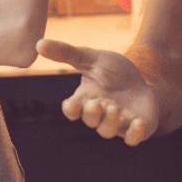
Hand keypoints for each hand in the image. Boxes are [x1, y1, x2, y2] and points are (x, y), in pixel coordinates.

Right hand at [36, 39, 158, 144]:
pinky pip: (133, 138)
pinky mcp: (137, 128)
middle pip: (91, 121)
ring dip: (110, 122)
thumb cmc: (112, 70)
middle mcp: (100, 114)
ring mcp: (118, 122)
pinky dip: (135, 133)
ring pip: (108, 131)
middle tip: (96, 103)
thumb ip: (66, 53)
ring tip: (115, 109)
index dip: (71, 110)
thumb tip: (39, 43)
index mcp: (86, 99)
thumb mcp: (91, 58)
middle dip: (92, 114)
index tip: (72, 104)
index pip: (72, 110)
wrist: (143, 76)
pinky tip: (138, 122)